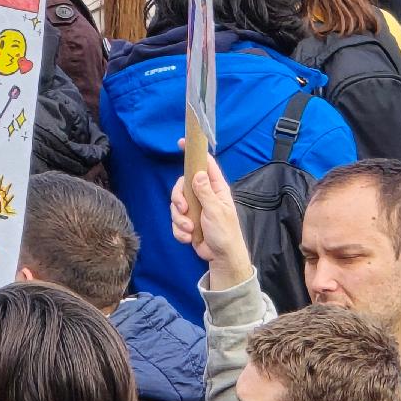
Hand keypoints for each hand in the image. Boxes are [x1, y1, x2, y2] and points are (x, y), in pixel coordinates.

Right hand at [170, 156, 252, 289]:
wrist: (221, 257)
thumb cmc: (225, 233)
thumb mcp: (216, 210)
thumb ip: (205, 192)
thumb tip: (197, 173)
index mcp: (216, 189)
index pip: (205, 165)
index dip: (194, 153)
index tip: (182, 143)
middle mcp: (204, 196)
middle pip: (182, 185)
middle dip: (178, 199)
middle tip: (183, 209)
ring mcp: (195, 209)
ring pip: (176, 205)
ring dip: (180, 220)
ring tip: (191, 229)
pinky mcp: (188, 222)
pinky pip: (176, 221)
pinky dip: (180, 231)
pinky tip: (189, 237)